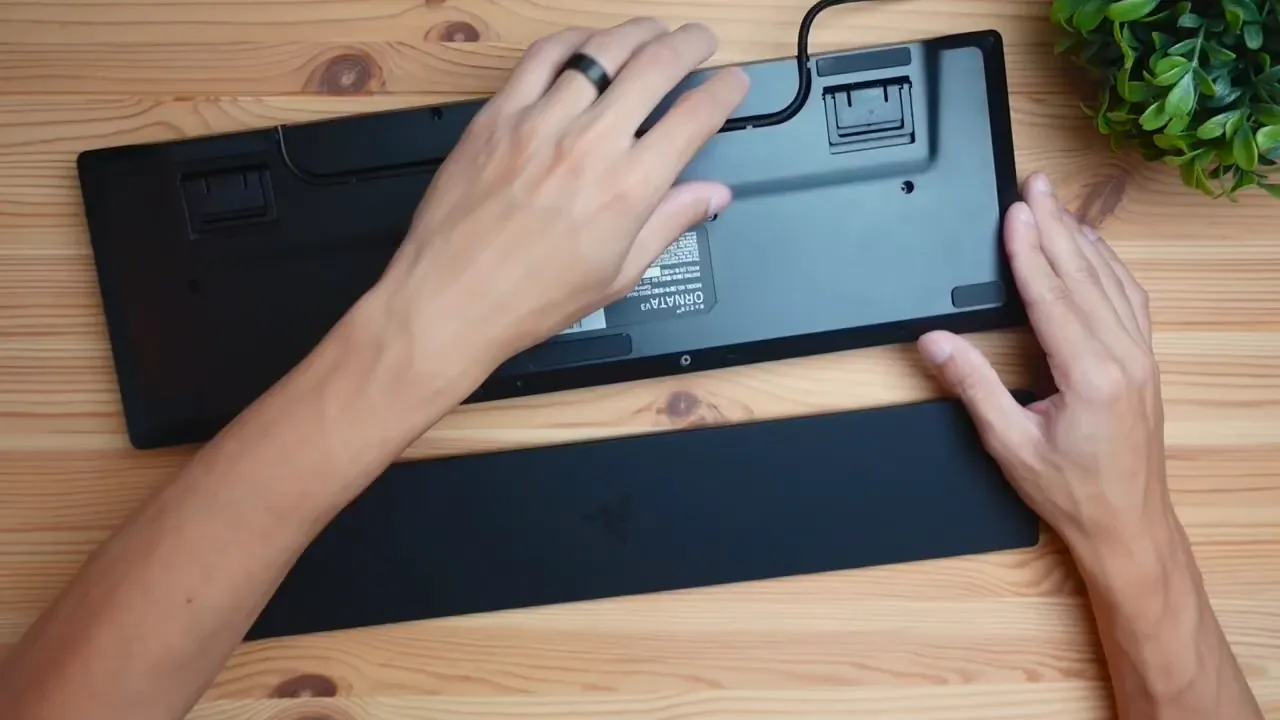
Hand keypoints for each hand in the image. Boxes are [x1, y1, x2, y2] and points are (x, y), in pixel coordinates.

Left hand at [373, 19, 747, 390]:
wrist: (452, 300)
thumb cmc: (527, 297)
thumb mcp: (617, 275)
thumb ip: (668, 223)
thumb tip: (710, 196)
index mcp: (627, 190)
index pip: (695, 117)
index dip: (724, 91)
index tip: (732, 83)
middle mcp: (588, 146)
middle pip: (656, 66)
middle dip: (689, 44)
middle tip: (699, 40)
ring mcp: (540, 124)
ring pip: (602, 51)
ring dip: (637, 32)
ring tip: (653, 31)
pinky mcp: (498, 117)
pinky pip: (542, 58)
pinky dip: (572, 41)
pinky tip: (586, 43)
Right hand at [917, 173, 1170, 553]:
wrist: (1127, 526)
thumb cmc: (1072, 493)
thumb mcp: (1009, 444)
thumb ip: (973, 386)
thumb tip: (936, 342)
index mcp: (1092, 376)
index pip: (1053, 297)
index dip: (1029, 251)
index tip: (1014, 212)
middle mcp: (1124, 358)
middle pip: (1085, 275)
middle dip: (1056, 225)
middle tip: (1035, 184)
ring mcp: (1141, 358)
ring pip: (1111, 281)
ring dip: (1082, 238)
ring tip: (1056, 203)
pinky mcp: (1144, 363)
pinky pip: (1129, 299)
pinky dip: (1108, 266)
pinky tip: (1094, 250)